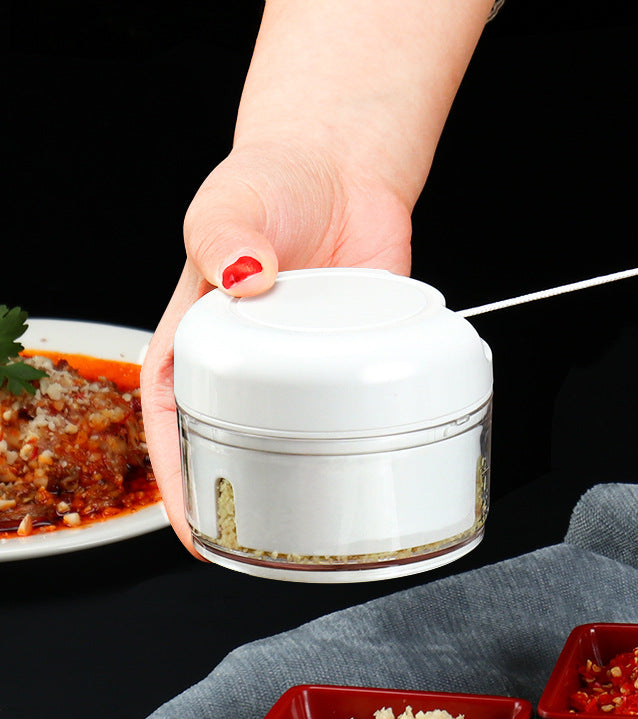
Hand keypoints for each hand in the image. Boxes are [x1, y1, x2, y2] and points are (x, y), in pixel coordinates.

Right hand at [141, 142, 413, 555]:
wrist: (340, 169)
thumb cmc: (272, 185)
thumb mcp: (229, 206)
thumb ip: (226, 238)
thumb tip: (243, 276)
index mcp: (198, 343)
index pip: (174, 425)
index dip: (183, 485)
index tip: (200, 533)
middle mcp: (252, 364)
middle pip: (238, 446)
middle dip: (248, 499)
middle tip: (272, 544)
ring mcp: (306, 366)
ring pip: (304, 436)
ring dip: (312, 478)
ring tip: (328, 520)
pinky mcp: (353, 355)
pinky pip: (357, 404)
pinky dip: (363, 433)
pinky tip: (376, 455)